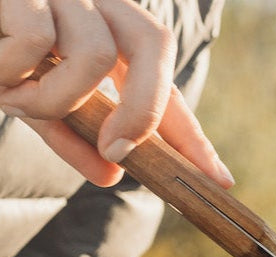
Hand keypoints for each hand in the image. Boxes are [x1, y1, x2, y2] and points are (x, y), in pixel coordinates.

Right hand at [0, 0, 229, 187]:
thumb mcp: (30, 97)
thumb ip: (70, 131)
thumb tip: (109, 174)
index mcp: (100, 22)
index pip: (160, 76)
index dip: (190, 129)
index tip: (220, 180)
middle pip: (151, 43)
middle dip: (145, 109)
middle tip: (118, 151)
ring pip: (92, 55)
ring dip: (56, 98)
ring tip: (13, 97)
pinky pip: (35, 41)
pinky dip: (12, 73)